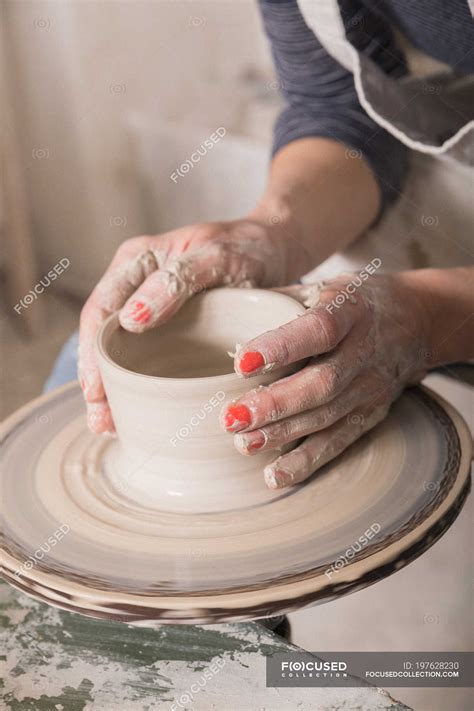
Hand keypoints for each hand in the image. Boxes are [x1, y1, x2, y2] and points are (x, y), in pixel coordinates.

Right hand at [79, 219, 288, 431]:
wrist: (273, 252)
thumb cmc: (246, 248)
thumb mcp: (215, 258)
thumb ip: (176, 282)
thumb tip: (132, 319)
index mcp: (137, 262)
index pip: (100, 311)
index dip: (92, 354)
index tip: (96, 391)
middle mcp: (135, 286)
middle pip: (102, 339)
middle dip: (98, 382)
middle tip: (102, 420)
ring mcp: (151, 311)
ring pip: (121, 354)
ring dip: (114, 391)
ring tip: (111, 427)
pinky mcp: (171, 333)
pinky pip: (146, 361)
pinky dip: (140, 388)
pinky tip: (136, 415)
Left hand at [220, 274, 430, 488]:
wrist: (416, 321)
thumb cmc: (353, 300)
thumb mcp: (322, 286)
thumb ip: (278, 299)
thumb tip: (220, 308)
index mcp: (350, 310)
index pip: (318, 329)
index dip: (281, 347)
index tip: (241, 363)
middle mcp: (364, 351)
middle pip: (322, 383)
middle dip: (275, 404)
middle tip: (231, 418)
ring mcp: (370, 387)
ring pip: (327, 416)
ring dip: (283, 435)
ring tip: (243, 444)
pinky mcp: (370, 414)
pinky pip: (338, 441)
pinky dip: (306, 461)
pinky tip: (274, 475)